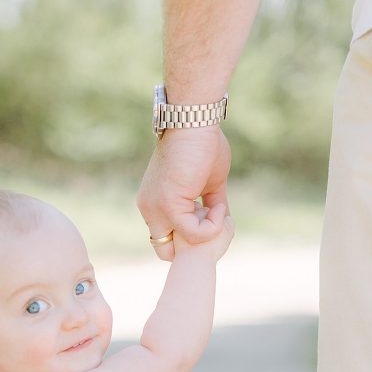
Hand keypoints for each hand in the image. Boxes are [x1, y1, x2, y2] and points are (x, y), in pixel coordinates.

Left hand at [138, 126, 230, 260]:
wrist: (194, 119)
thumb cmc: (202, 144)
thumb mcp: (209, 183)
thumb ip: (211, 205)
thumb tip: (222, 221)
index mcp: (154, 203)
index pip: (165, 239)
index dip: (188, 238)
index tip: (210, 220)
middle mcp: (149, 210)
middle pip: (165, 252)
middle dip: (192, 246)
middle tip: (212, 225)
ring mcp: (155, 209)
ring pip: (180, 247)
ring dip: (206, 234)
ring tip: (219, 211)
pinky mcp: (168, 206)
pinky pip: (194, 233)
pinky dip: (212, 226)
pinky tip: (220, 209)